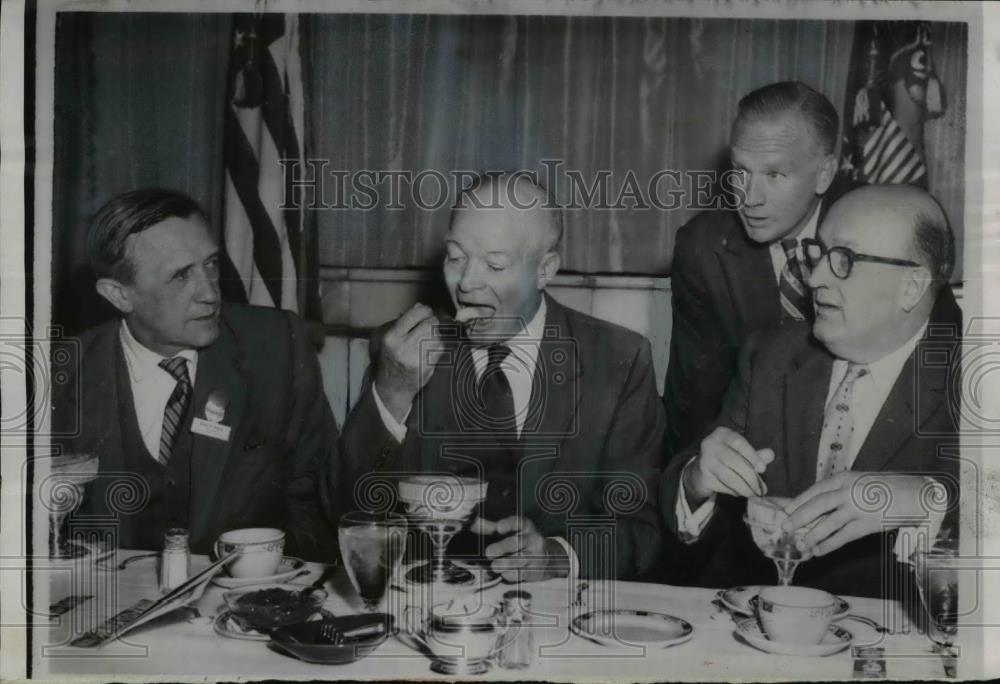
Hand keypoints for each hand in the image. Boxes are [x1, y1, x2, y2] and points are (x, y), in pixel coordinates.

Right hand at [373, 303, 444, 421]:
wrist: (392, 386)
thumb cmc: (390, 358)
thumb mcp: (389, 338)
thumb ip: (403, 322)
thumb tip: (419, 306)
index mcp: (392, 337)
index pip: (416, 315)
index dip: (425, 311)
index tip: (426, 313)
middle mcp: (404, 346)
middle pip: (430, 324)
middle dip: (433, 322)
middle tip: (430, 325)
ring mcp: (417, 358)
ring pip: (437, 336)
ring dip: (436, 335)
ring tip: (429, 338)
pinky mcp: (427, 367)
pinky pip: (440, 349)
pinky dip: (438, 346)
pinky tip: (431, 349)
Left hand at [470, 516, 567, 582]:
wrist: (550, 559)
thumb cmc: (523, 542)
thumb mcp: (514, 531)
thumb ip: (494, 528)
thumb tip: (473, 523)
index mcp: (525, 526)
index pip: (518, 522)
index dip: (508, 524)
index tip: (499, 528)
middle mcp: (532, 539)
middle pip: (516, 542)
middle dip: (502, 547)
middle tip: (488, 553)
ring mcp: (534, 556)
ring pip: (519, 560)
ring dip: (505, 563)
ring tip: (494, 566)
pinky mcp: (534, 571)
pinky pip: (520, 573)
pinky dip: (510, 574)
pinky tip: (504, 573)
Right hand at [683, 426, 773, 506]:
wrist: (702, 470)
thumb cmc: (727, 458)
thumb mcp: (741, 453)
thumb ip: (756, 454)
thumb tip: (770, 454)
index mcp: (722, 434)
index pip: (738, 442)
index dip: (752, 456)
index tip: (763, 469)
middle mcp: (710, 444)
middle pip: (733, 460)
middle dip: (750, 476)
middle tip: (760, 488)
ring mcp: (704, 460)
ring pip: (727, 475)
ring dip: (744, 487)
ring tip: (754, 493)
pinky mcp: (702, 476)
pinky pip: (722, 485)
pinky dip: (734, 491)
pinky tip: (740, 492)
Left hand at [781, 472, 933, 556]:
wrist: (915, 494)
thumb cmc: (885, 489)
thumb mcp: (860, 482)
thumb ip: (841, 492)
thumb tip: (818, 508)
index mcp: (845, 478)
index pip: (816, 489)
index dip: (799, 500)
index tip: (786, 509)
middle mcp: (849, 491)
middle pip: (818, 505)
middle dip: (799, 517)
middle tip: (785, 527)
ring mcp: (858, 508)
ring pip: (828, 523)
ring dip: (812, 535)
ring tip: (801, 545)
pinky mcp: (868, 524)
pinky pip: (843, 536)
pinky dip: (828, 544)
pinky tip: (819, 551)